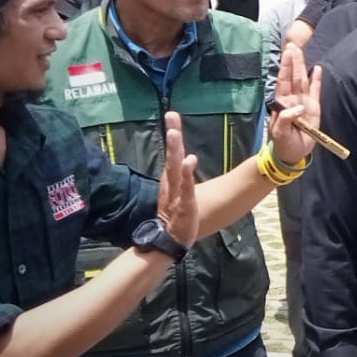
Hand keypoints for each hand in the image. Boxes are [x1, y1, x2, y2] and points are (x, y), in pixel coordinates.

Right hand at [156, 113, 200, 248]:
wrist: (167, 242)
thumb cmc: (175, 217)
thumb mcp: (178, 194)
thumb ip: (181, 177)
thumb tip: (186, 158)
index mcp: (171, 180)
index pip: (173, 153)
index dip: (173, 134)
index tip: (172, 114)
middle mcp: (171, 184)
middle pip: (172, 156)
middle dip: (173, 136)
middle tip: (171, 117)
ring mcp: (176, 194)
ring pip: (175, 170)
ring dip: (175, 151)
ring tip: (174, 134)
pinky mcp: (184, 206)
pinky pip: (185, 189)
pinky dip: (186, 175)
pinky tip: (189, 161)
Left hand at [268, 43, 322, 164]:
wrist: (293, 153)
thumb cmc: (283, 143)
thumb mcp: (279, 133)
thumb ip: (284, 119)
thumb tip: (298, 107)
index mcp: (282, 103)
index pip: (283, 81)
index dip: (284, 67)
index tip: (286, 54)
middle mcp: (293, 99)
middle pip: (293, 76)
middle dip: (293, 61)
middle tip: (292, 45)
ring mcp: (304, 102)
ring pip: (303, 80)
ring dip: (302, 66)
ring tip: (301, 51)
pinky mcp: (314, 107)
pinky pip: (315, 91)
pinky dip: (316, 79)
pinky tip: (317, 68)